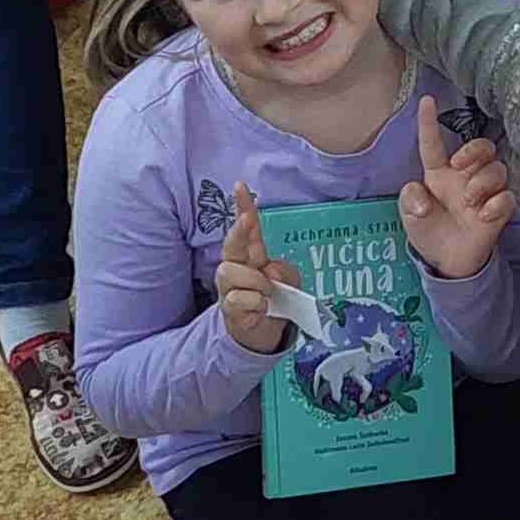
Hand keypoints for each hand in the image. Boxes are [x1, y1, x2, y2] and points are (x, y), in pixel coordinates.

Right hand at [214, 191, 290, 353]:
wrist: (265, 333)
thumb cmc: (276, 301)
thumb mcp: (291, 283)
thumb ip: (285, 272)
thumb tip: (270, 273)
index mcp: (252, 256)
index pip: (247, 227)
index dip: (243, 207)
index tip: (240, 186)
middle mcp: (236, 268)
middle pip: (231, 244)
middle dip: (237, 231)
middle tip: (245, 223)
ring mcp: (229, 288)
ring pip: (232, 272)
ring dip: (255, 282)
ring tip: (268, 294)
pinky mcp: (228, 309)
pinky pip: (238, 299)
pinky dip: (255, 303)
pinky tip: (262, 309)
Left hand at [399, 94, 513, 283]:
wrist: (448, 261)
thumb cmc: (429, 231)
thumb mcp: (410, 217)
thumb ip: (409, 201)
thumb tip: (422, 196)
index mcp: (439, 173)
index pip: (434, 144)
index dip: (429, 122)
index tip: (427, 100)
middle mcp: (464, 177)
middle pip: (481, 147)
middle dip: (474, 150)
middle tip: (459, 166)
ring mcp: (484, 192)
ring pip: (497, 169)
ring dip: (482, 182)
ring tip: (469, 202)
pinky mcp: (499, 210)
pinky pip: (507, 197)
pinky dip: (497, 204)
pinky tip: (484, 216)